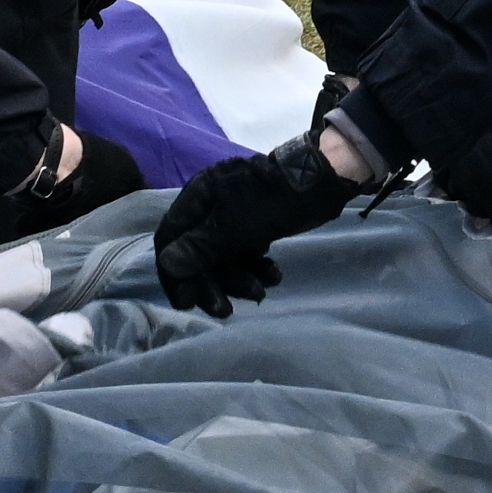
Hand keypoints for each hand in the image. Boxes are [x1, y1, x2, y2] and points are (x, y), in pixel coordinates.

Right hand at [155, 134, 363, 310]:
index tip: (186, 302)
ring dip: (238, 279)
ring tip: (260, 293)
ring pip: (223, 256)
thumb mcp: (234, 227)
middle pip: (197, 252)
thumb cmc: (274, 200)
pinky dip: (255, 268)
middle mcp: (210, 204)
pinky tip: (273, 277)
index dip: (174, 272)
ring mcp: (232, 214)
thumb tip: (168, 265)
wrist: (323, 181)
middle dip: (213, 283)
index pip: (171, 238)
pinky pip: (244, 252)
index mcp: (198, 195)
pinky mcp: (254, 224)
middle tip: (225, 311)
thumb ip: (200, 247)